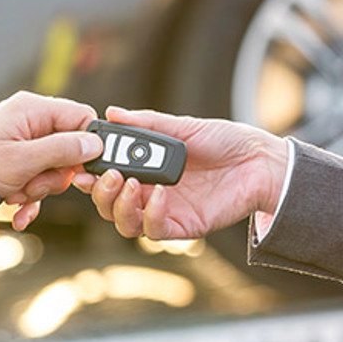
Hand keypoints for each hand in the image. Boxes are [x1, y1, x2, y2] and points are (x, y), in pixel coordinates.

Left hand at [0, 91, 102, 229]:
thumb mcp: (23, 159)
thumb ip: (62, 150)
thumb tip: (95, 144)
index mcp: (34, 110)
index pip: (81, 117)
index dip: (88, 144)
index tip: (82, 168)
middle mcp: (31, 123)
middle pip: (69, 149)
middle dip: (54, 175)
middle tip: (34, 184)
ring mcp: (25, 144)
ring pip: (53, 170)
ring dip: (38, 189)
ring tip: (15, 193)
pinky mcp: (18, 163)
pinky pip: (37, 179)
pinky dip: (29, 198)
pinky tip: (19, 213)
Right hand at [74, 106, 288, 238]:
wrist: (261, 161)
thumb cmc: (226, 141)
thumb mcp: (183, 126)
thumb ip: (146, 123)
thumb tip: (112, 112)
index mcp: (146, 169)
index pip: (107, 177)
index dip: (90, 174)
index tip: (81, 164)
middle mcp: (150, 193)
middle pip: (109, 205)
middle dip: (100, 192)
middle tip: (108, 175)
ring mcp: (166, 212)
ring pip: (124, 223)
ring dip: (119, 205)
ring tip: (130, 184)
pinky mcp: (184, 227)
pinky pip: (154, 230)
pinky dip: (150, 214)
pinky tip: (159, 195)